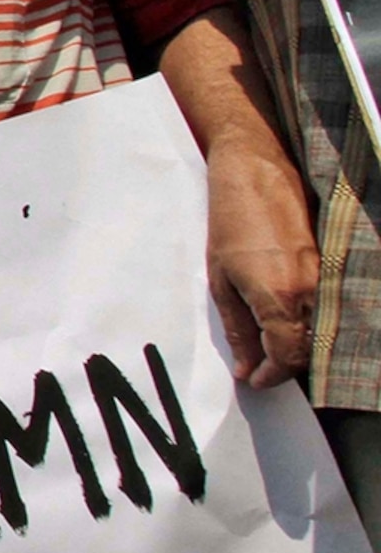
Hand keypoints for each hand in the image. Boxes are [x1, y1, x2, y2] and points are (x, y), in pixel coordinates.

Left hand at [204, 137, 316, 387]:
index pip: (287, 356)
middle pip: (309, 349)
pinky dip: (308, 322)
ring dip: (297, 345)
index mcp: (279, 296)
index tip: (254, 381)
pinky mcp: (331, 264)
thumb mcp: (220, 281)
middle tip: (258, 368)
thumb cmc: (229, 221)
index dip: (271, 376)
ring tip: (268, 347)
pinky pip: (325, 307)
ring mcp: (326, 276)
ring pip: (321, 330)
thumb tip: (244, 368)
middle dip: (285, 365)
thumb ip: (237, 329)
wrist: (256, 172)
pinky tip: (286, 321)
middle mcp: (311, 291)